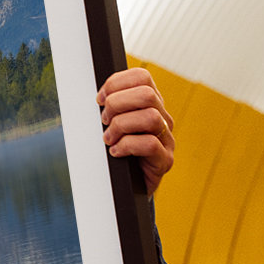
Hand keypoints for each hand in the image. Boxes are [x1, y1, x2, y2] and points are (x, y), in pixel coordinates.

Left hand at [97, 67, 174, 195]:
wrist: (126, 187)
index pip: (142, 77)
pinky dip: (126, 146)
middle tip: (104, 121)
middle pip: (147, 94)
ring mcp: (167, 139)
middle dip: (117, 104)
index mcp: (150, 104)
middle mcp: (163, 118)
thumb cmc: (116, 152)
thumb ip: (109, 107)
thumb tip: (97, 97)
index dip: (116, 83)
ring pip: (150, 117)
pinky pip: (150, 144)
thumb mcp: (111, 124)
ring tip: (108, 139)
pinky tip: (115, 152)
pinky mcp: (165, 160)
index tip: (99, 99)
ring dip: (121, 126)